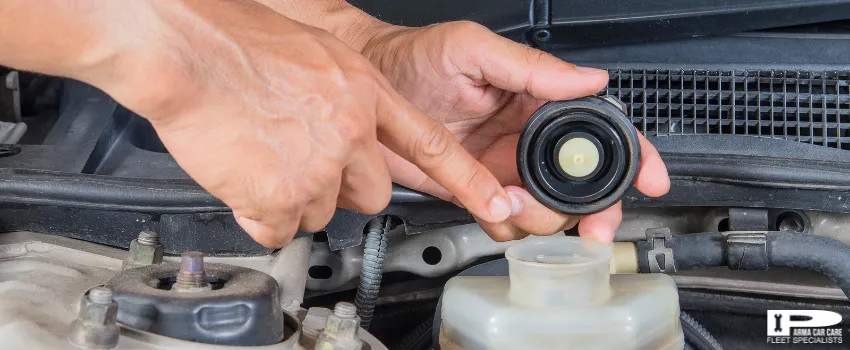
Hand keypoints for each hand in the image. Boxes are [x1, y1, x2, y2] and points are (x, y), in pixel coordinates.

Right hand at [80, 1, 515, 246]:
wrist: (187, 48)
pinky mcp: (280, 197)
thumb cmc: (239, 45)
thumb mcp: (318, 59)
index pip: (432, 146)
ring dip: (295, 196)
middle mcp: (350, 132)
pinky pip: (279, 227)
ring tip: (264, 155)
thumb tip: (352, 135)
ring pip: (322, 212)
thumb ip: (346, 101)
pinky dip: (260, 211)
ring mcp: (317, 167)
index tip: (498, 204)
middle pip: (374, 193)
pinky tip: (244, 172)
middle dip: (343, 186)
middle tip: (303, 159)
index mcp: (365, 93)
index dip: (468, 180)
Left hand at [360, 21, 669, 241]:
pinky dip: (503, 225)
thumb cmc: (412, 57)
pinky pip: (504, 221)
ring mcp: (502, 167)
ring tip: (511, 200)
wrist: (364, 87)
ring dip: (540, 219)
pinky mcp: (474, 190)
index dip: (631, 156)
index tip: (649, 179)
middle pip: (582, 184)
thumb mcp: (473, 49)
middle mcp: (526, 138)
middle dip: (593, 208)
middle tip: (588, 224)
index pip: (598, 130)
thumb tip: (588, 78)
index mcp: (537, 100)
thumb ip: (531, 68)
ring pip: (546, 211)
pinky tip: (489, 208)